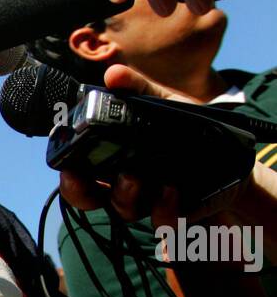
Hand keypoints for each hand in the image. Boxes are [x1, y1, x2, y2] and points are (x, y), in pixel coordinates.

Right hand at [56, 63, 251, 228]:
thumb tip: (112, 75)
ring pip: (124, 210)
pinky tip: (169, 189)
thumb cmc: (186, 128)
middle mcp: (124, 186)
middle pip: (91, 199)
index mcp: (113, 161)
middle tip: (81, 177)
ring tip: (134, 176)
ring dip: (124, 195)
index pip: (80, 175)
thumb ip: (138, 89)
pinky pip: (162, 221)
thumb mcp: (163, 103)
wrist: (230, 152)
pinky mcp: (175, 213)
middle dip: (81, 193)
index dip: (68, 176)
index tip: (66, 165)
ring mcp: (147, 202)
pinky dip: (162, 208)